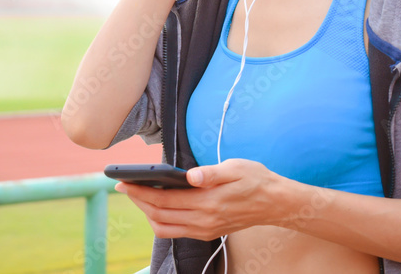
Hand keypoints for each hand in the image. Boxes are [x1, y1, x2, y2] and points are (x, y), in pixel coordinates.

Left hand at [114, 159, 283, 240]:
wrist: (275, 203)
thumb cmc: (255, 179)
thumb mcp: (236, 167)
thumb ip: (211, 173)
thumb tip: (190, 175)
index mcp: (208, 203)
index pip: (164, 200)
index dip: (141, 192)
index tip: (125, 182)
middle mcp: (204, 221)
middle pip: (159, 215)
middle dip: (138, 201)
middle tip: (124, 186)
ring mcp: (205, 230)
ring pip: (164, 228)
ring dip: (147, 213)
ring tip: (138, 196)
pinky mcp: (207, 233)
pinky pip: (175, 232)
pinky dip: (160, 220)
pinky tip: (157, 206)